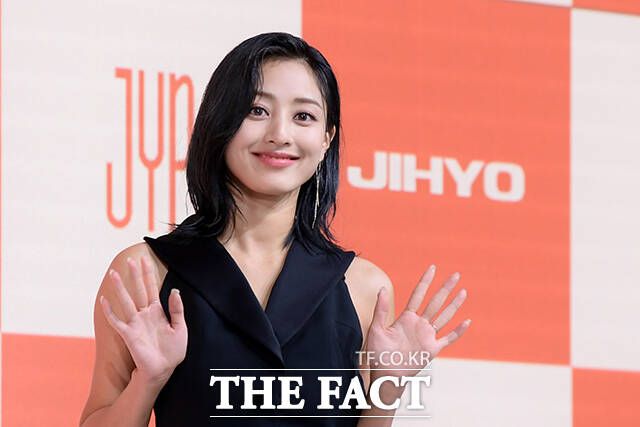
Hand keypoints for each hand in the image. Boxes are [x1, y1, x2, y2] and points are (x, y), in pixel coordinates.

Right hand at [100, 255, 187, 385]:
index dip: (149, 274)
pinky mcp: (129, 334)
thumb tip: (174, 290)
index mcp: (158, 311)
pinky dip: (109, 311)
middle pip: (138, 290)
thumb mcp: (181, 328)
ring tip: (114, 274)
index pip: (152, 288)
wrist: (164, 369)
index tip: (145, 259)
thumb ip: (177, 309)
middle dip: (134, 275)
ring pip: (126, 301)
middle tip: (130, 259)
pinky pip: (117, 321)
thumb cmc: (173, 351)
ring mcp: (136, 323)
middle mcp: (145, 314)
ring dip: (120, 287)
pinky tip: (104, 300)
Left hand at [364, 265, 469, 382]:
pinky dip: (458, 331)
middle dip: (446, 288)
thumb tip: (382, 288)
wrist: (386, 375)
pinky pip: (449, 338)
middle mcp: (419, 324)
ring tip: (463, 292)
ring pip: (444, 316)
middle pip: (436, 302)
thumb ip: (380, 309)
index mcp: (406, 317)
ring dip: (454, 305)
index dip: (426, 281)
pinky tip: (467, 321)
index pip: (419, 294)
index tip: (433, 267)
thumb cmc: (378, 353)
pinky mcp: (433, 349)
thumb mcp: (376, 328)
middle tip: (456, 274)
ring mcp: (427, 336)